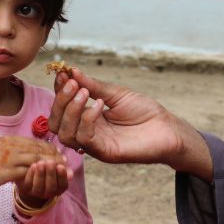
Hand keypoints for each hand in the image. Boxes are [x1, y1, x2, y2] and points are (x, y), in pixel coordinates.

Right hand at [0, 135, 67, 199]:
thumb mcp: (1, 147)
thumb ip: (14, 147)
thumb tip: (27, 149)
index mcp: (12, 140)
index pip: (36, 143)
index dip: (50, 148)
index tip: (59, 153)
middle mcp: (13, 147)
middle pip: (39, 150)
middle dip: (54, 156)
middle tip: (65, 162)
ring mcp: (10, 159)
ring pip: (36, 160)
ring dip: (49, 165)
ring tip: (59, 171)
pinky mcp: (7, 171)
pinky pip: (26, 172)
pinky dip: (37, 175)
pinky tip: (44, 179)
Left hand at [15, 158, 69, 207]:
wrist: (31, 177)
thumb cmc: (48, 171)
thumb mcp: (57, 170)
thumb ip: (63, 170)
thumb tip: (71, 173)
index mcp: (58, 189)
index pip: (63, 185)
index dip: (62, 176)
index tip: (61, 166)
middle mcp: (48, 193)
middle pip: (51, 186)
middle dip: (51, 174)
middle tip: (51, 162)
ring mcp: (36, 192)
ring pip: (39, 186)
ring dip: (41, 174)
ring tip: (41, 163)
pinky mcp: (26, 188)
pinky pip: (28, 183)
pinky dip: (31, 174)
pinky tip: (33, 165)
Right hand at [48, 68, 208, 175]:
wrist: (167, 128)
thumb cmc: (144, 111)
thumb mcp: (116, 94)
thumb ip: (93, 86)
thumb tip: (71, 71)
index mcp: (87, 118)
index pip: (62, 107)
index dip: (59, 91)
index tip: (62, 72)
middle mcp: (87, 132)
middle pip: (56, 122)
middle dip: (61, 101)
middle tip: (73, 84)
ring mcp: (94, 144)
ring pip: (65, 133)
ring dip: (71, 110)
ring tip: (85, 93)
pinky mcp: (104, 152)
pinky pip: (85, 139)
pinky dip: (87, 119)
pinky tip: (99, 106)